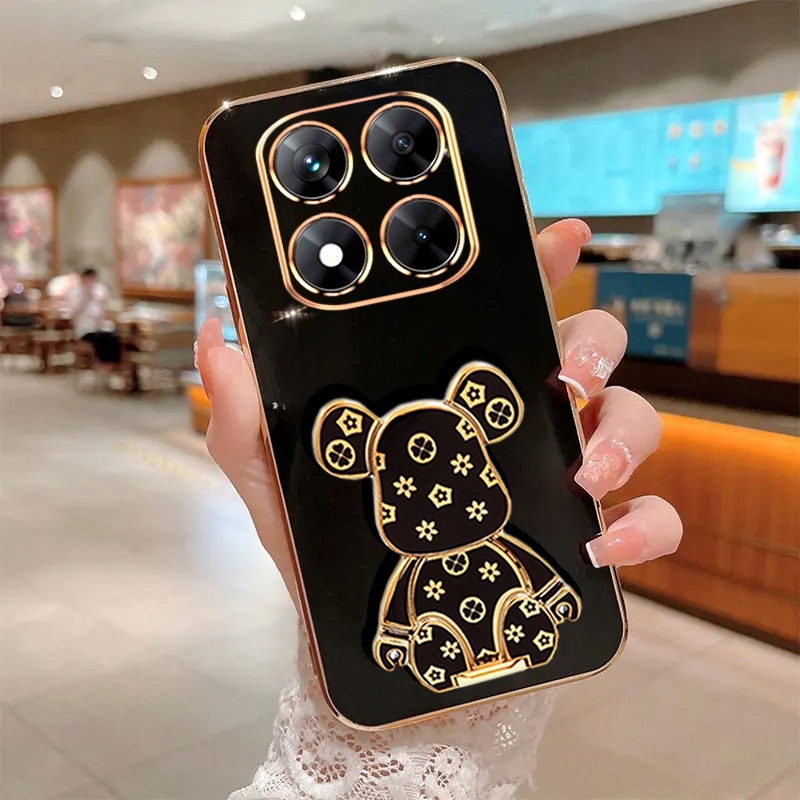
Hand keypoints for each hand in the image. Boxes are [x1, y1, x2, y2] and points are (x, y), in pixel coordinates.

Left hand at [196, 218, 681, 606]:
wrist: (363, 634)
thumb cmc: (325, 543)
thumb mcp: (275, 475)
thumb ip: (247, 412)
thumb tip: (218, 341)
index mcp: (455, 384)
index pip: (509, 304)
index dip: (540, 261)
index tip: (557, 235)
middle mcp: (519, 415)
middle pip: (589, 345)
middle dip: (592, 344)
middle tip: (560, 375)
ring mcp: (560, 473)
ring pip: (633, 419)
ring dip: (622, 434)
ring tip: (582, 474)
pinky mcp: (586, 536)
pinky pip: (652, 518)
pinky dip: (644, 525)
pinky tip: (602, 545)